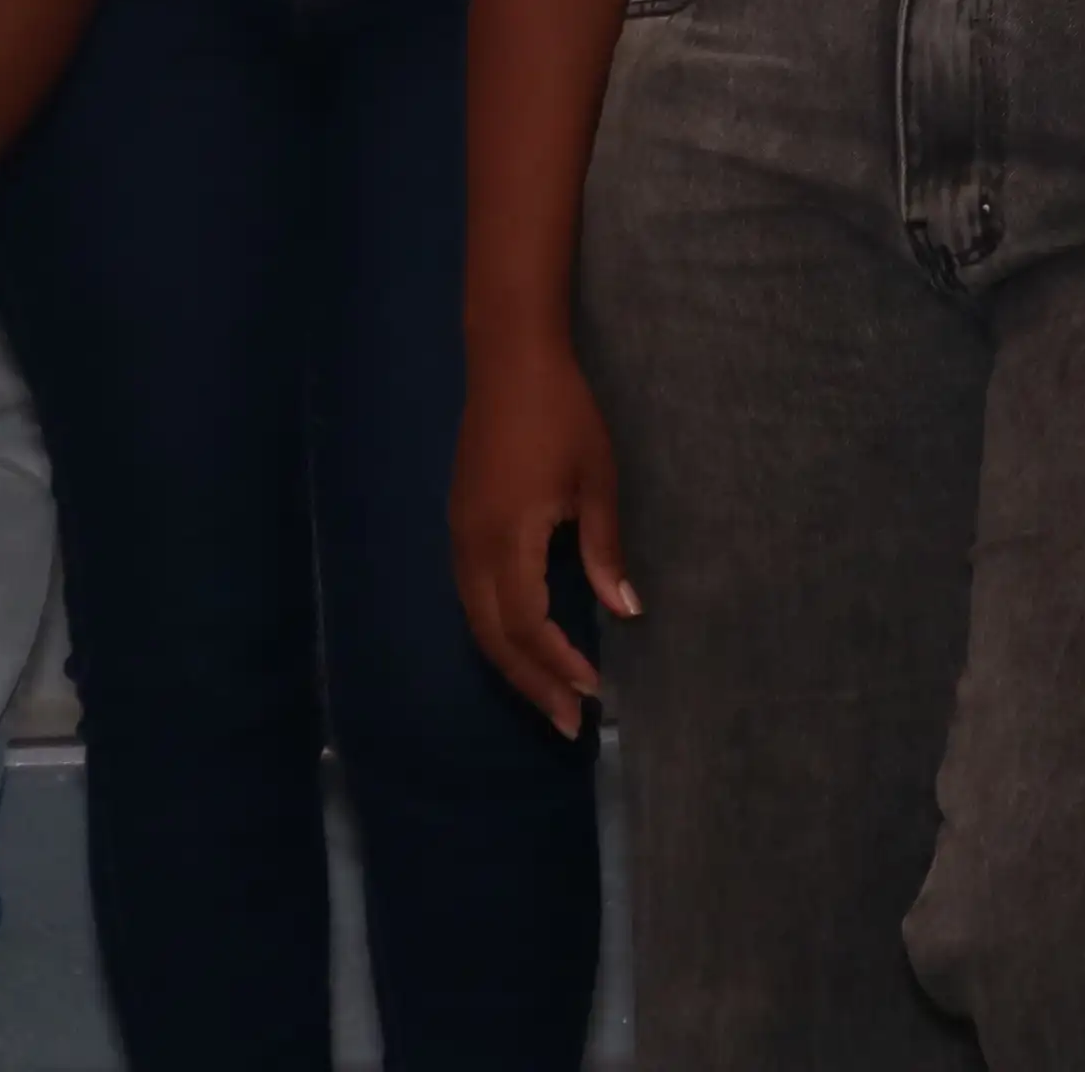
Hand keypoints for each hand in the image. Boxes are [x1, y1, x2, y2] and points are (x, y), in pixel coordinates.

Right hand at [449, 350, 637, 733]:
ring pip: (478, 622)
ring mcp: (459, 537)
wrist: (509, 360)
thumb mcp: (595, 479)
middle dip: (532, 683)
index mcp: (507, 540)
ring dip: (513, 663)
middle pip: (496, 637)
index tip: (593, 692)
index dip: (559, 664)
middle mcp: (472, 549)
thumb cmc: (563, 414)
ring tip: (549, 696)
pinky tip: (523, 644)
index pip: (529, 625)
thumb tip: (625, 611)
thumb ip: (604, 549)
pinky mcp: (459, 525)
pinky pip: (472, 598)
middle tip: (569, 724)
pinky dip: (498, 631)